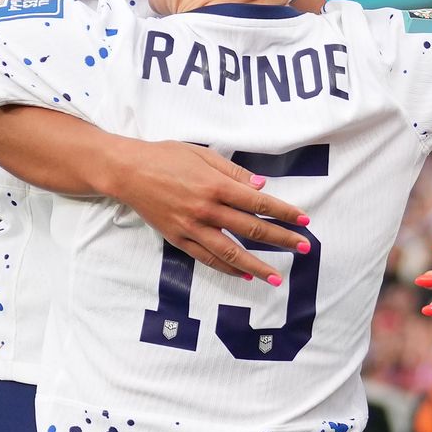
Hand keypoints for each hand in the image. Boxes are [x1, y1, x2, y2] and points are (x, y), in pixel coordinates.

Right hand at [105, 139, 312, 282]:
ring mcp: (192, 228)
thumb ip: (233, 172)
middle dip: (281, 239)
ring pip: (230, 252)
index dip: (284, 212)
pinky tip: (242, 274)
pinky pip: (206, 258)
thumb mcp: (202, 154)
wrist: (128, 172)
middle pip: (251, 229)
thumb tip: (261, 186)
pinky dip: (226, 268)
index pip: (258, 203)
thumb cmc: (165, 156)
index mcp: (215, 185)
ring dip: (257, 266)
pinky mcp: (178, 239)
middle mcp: (206, 209)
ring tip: (276, 277)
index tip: (304, 220)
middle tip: (303, 248)